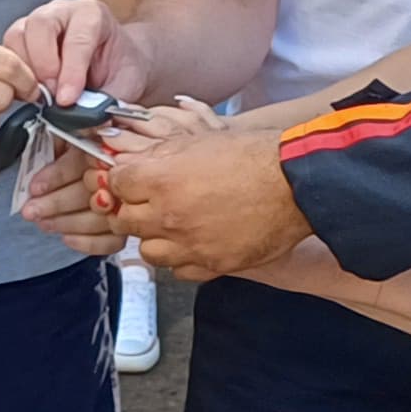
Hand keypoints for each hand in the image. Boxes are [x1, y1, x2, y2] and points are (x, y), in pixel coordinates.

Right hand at [0, 0, 148, 103]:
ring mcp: (37, 22)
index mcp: (92, 15)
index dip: (71, 73)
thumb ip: (105, 102)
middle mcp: (61, 12)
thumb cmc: (121, 69)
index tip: (67, 100)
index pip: (76, 39)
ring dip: (25, 71)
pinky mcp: (20, 39)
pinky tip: (31, 92)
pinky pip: (6, 53)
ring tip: (41, 96)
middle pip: (39, 26)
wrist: (117, 63)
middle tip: (52, 96)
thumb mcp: (125, 86)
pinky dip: (14, 76)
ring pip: (16, 36)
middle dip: (43, 66)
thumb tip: (82, 120)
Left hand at [14, 137, 126, 254]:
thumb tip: (45, 151)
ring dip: (66, 223)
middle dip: (55, 204)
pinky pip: (112, 241)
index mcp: (105, 145)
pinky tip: (67, 238)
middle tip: (31, 210)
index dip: (56, 175)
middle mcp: (120, 173)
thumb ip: (61, 141)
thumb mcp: (71, 135)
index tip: (35, 187)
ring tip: (44, 223)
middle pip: (88, 192)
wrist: (117, 160)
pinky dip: (88, 243)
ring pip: (98, 218)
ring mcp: (127, 202)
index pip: (80, 161)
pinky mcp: (128, 225)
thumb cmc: (86, 147)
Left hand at [90, 117, 307, 277]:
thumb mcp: (199, 141)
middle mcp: (169, 216)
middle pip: (125, 220)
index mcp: (161, 180)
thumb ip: (159, 155)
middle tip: (149, 202)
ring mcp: (189, 245)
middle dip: (133, 209)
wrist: (295, 184)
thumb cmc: (253, 156)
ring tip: (171, 224)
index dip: (121, 180)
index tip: (130, 180)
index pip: (115, 185)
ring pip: (147, 251)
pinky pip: (179, 270)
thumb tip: (134, 161)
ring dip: (154, 238)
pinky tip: (193, 241)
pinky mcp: (211, 265)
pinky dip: (181, 257)